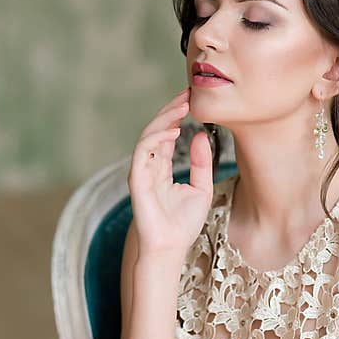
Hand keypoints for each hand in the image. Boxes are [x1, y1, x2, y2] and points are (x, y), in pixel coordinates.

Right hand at [127, 86, 213, 257]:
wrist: (171, 246)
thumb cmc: (183, 224)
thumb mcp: (201, 188)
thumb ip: (201, 162)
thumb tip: (200, 135)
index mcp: (162, 167)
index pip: (167, 133)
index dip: (177, 114)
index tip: (192, 98)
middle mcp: (149, 165)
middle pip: (157, 129)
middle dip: (171, 109)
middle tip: (188, 92)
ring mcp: (141, 171)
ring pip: (148, 135)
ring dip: (165, 118)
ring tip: (182, 105)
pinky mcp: (137, 179)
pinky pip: (143, 151)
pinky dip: (157, 137)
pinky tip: (174, 129)